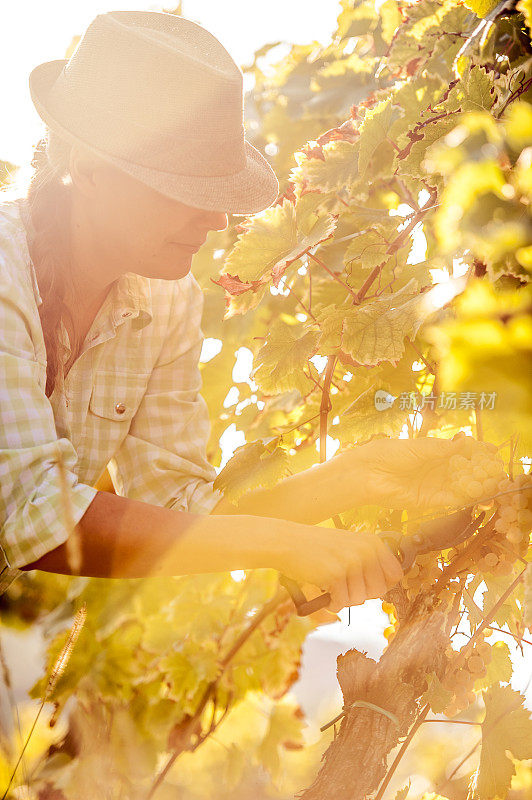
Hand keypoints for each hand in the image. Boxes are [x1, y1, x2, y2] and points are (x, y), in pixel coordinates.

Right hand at [276, 524, 402, 613]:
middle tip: (343, 586)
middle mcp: (365, 550)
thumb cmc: (315, 547)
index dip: (381, 585)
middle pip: (378, 591)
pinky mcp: (336, 575)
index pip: (395, 574)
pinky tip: (324, 592)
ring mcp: (351, 562)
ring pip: (359, 600)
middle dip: (360, 594)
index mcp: (371, 542)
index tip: (365, 584)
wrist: (287, 541)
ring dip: (343, 599)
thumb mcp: (348, 546)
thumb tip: (384, 587)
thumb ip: (368, 561)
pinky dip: (331, 604)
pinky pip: (342, 604)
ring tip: (331, 586)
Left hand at [357, 431, 498, 509]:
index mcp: (435, 451)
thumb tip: (468, 441)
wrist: (369, 474)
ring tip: (493, 484)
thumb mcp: (420, 448)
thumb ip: (444, 449)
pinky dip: (466, 498)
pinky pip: (452, 499)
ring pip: (462, 486)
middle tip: (497, 471)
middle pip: (465, 470)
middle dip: (481, 470)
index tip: (493, 450)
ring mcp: (435, 485)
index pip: (462, 451)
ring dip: (478, 486)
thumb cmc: (390, 453)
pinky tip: (478, 495)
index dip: (477, 451)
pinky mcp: (430, 501)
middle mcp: (437, 468)